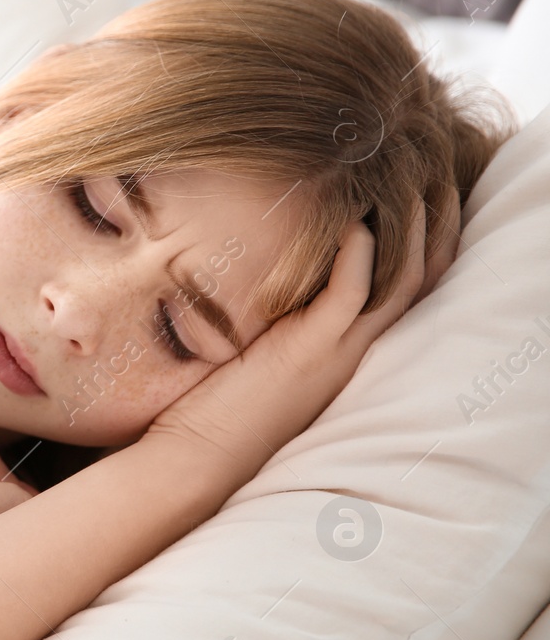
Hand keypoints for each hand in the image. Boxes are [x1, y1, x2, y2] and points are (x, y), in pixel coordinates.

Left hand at [145, 206, 430, 496]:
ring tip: (414, 186)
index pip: (408, 292)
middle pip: (422, 282)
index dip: (427, 245)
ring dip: (410, 232)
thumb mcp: (264, 350)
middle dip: (439, 229)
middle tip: (443, 181)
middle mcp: (354, 352)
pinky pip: (348, 295)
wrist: (196, 458)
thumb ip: (283, 316)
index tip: (429, 199)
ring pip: (399, 285)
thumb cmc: (217, 406)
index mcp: (350, 351)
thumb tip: (273, 273)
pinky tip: (354, 222)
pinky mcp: (305, 352)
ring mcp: (335, 354)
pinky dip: (357, 255)